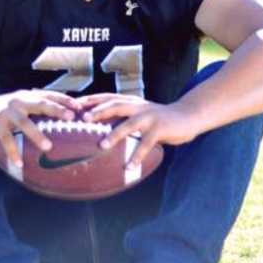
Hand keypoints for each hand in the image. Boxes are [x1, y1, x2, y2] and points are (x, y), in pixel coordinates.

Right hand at [0, 89, 80, 166]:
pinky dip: (13, 152)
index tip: (82, 107)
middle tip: (72, 118)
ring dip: (37, 135)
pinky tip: (20, 164)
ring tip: (48, 146)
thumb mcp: (20, 105)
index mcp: (27, 96)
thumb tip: (60, 116)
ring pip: (25, 123)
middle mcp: (19, 101)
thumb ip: (36, 108)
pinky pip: (6, 139)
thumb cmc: (1, 110)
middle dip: (57, 110)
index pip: (50, 95)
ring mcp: (7, 112)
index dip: (65, 100)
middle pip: (41, 104)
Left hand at [76, 93, 200, 165]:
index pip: (108, 97)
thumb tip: (101, 127)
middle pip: (115, 105)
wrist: (187, 116)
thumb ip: (124, 116)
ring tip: (102, 145)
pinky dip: (137, 155)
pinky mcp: (160, 129)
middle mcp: (138, 106)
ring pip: (129, 124)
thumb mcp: (140, 112)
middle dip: (99, 111)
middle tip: (84, 119)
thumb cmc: (159, 118)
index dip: (91, 100)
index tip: (74, 105)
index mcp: (132, 101)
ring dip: (115, 134)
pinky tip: (129, 166)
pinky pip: (146, 143)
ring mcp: (150, 117)